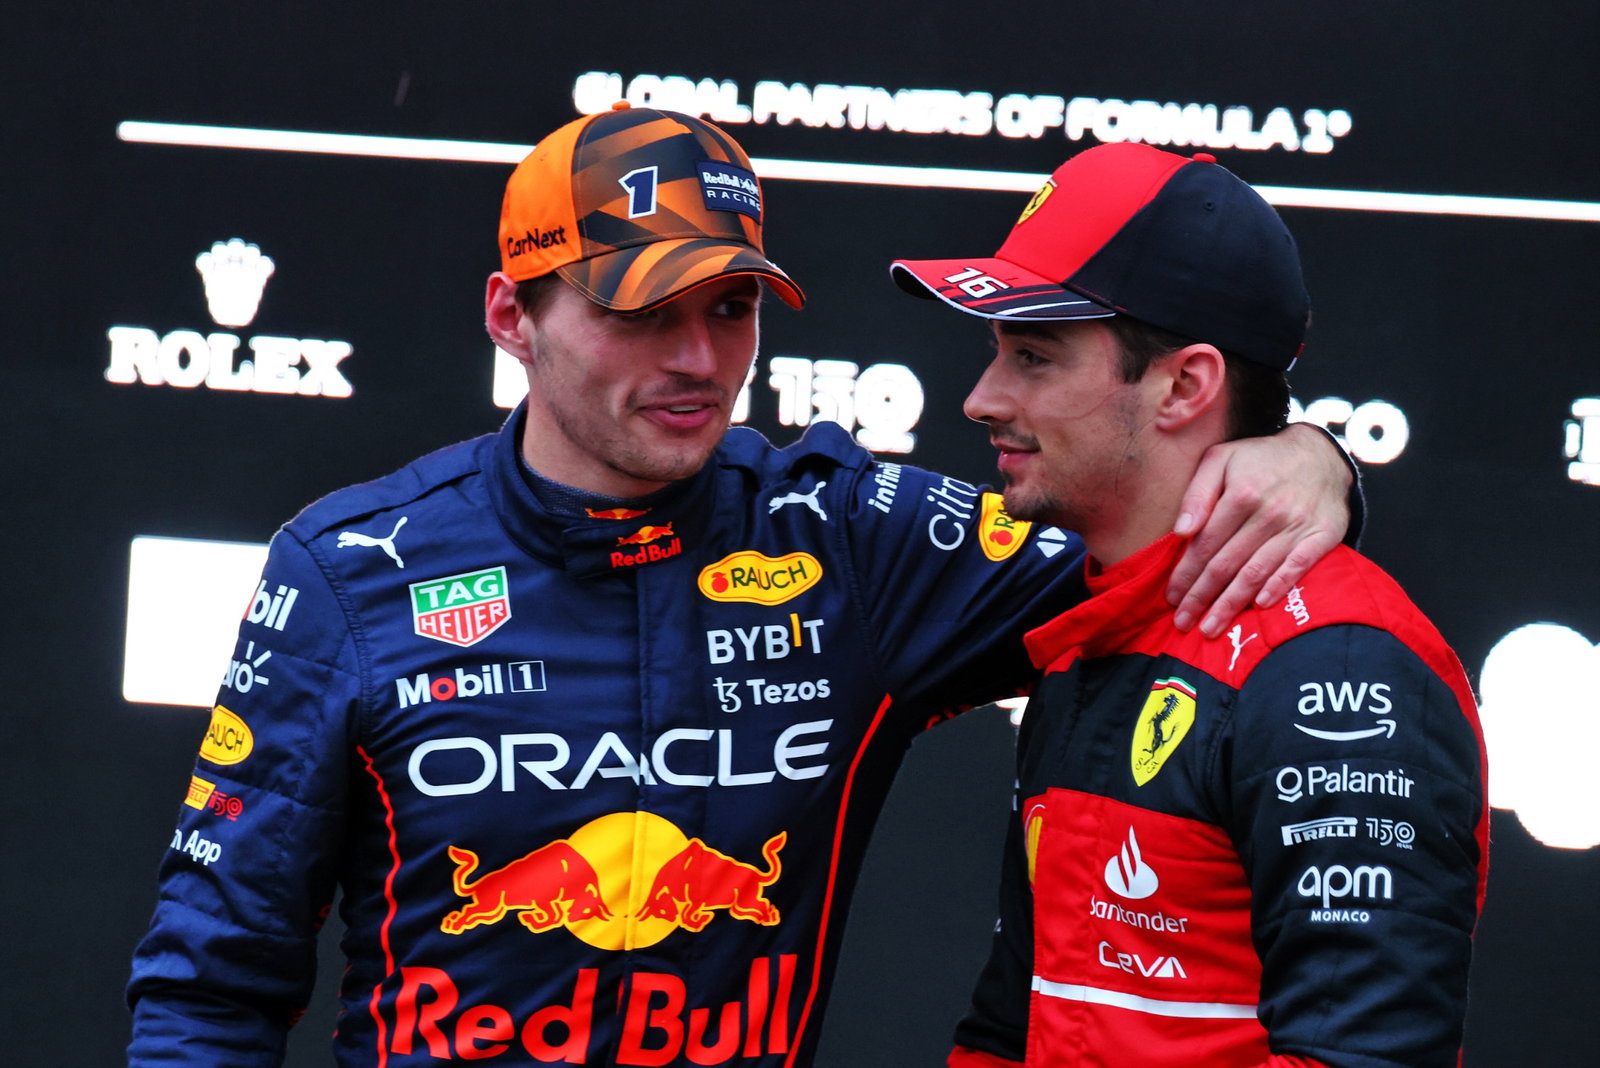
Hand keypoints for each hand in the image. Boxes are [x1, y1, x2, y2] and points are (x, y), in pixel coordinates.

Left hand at [1166, 423, 1352, 636]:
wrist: (1319, 453)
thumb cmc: (1258, 459)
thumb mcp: (1220, 459)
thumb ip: (1197, 493)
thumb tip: (1181, 531)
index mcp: (1240, 494)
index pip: (1205, 545)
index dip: (1186, 574)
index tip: (1171, 598)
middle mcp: (1268, 512)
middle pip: (1227, 564)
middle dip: (1201, 597)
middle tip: (1183, 622)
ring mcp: (1297, 526)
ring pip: (1257, 572)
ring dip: (1231, 604)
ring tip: (1210, 627)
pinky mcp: (1323, 535)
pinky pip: (1298, 567)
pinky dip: (1279, 587)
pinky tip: (1259, 606)